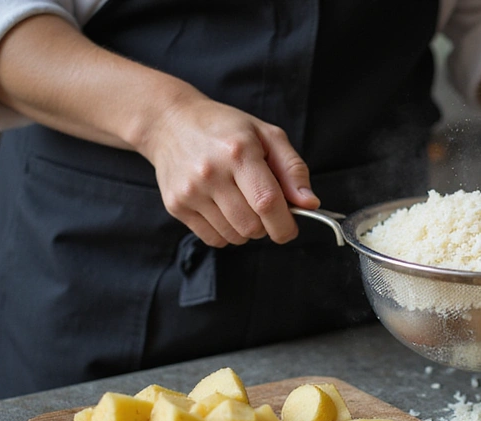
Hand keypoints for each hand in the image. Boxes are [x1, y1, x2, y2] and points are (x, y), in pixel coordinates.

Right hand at [138, 94, 318, 247]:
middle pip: (252, 226)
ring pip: (234, 236)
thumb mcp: (267, 135)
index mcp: (238, 152)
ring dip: (247, 229)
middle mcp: (210, 173)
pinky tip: (223, 209)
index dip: (285, 224)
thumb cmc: (226, 129)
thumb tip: (310, 203)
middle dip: (267, 226)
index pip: (267, 203)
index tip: (290, 228)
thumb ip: (293, 170)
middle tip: (263, 206)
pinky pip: (213, 239)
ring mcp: (190, 191)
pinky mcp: (176, 205)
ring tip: (241, 203)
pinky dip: (226, 232)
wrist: (171, 122)